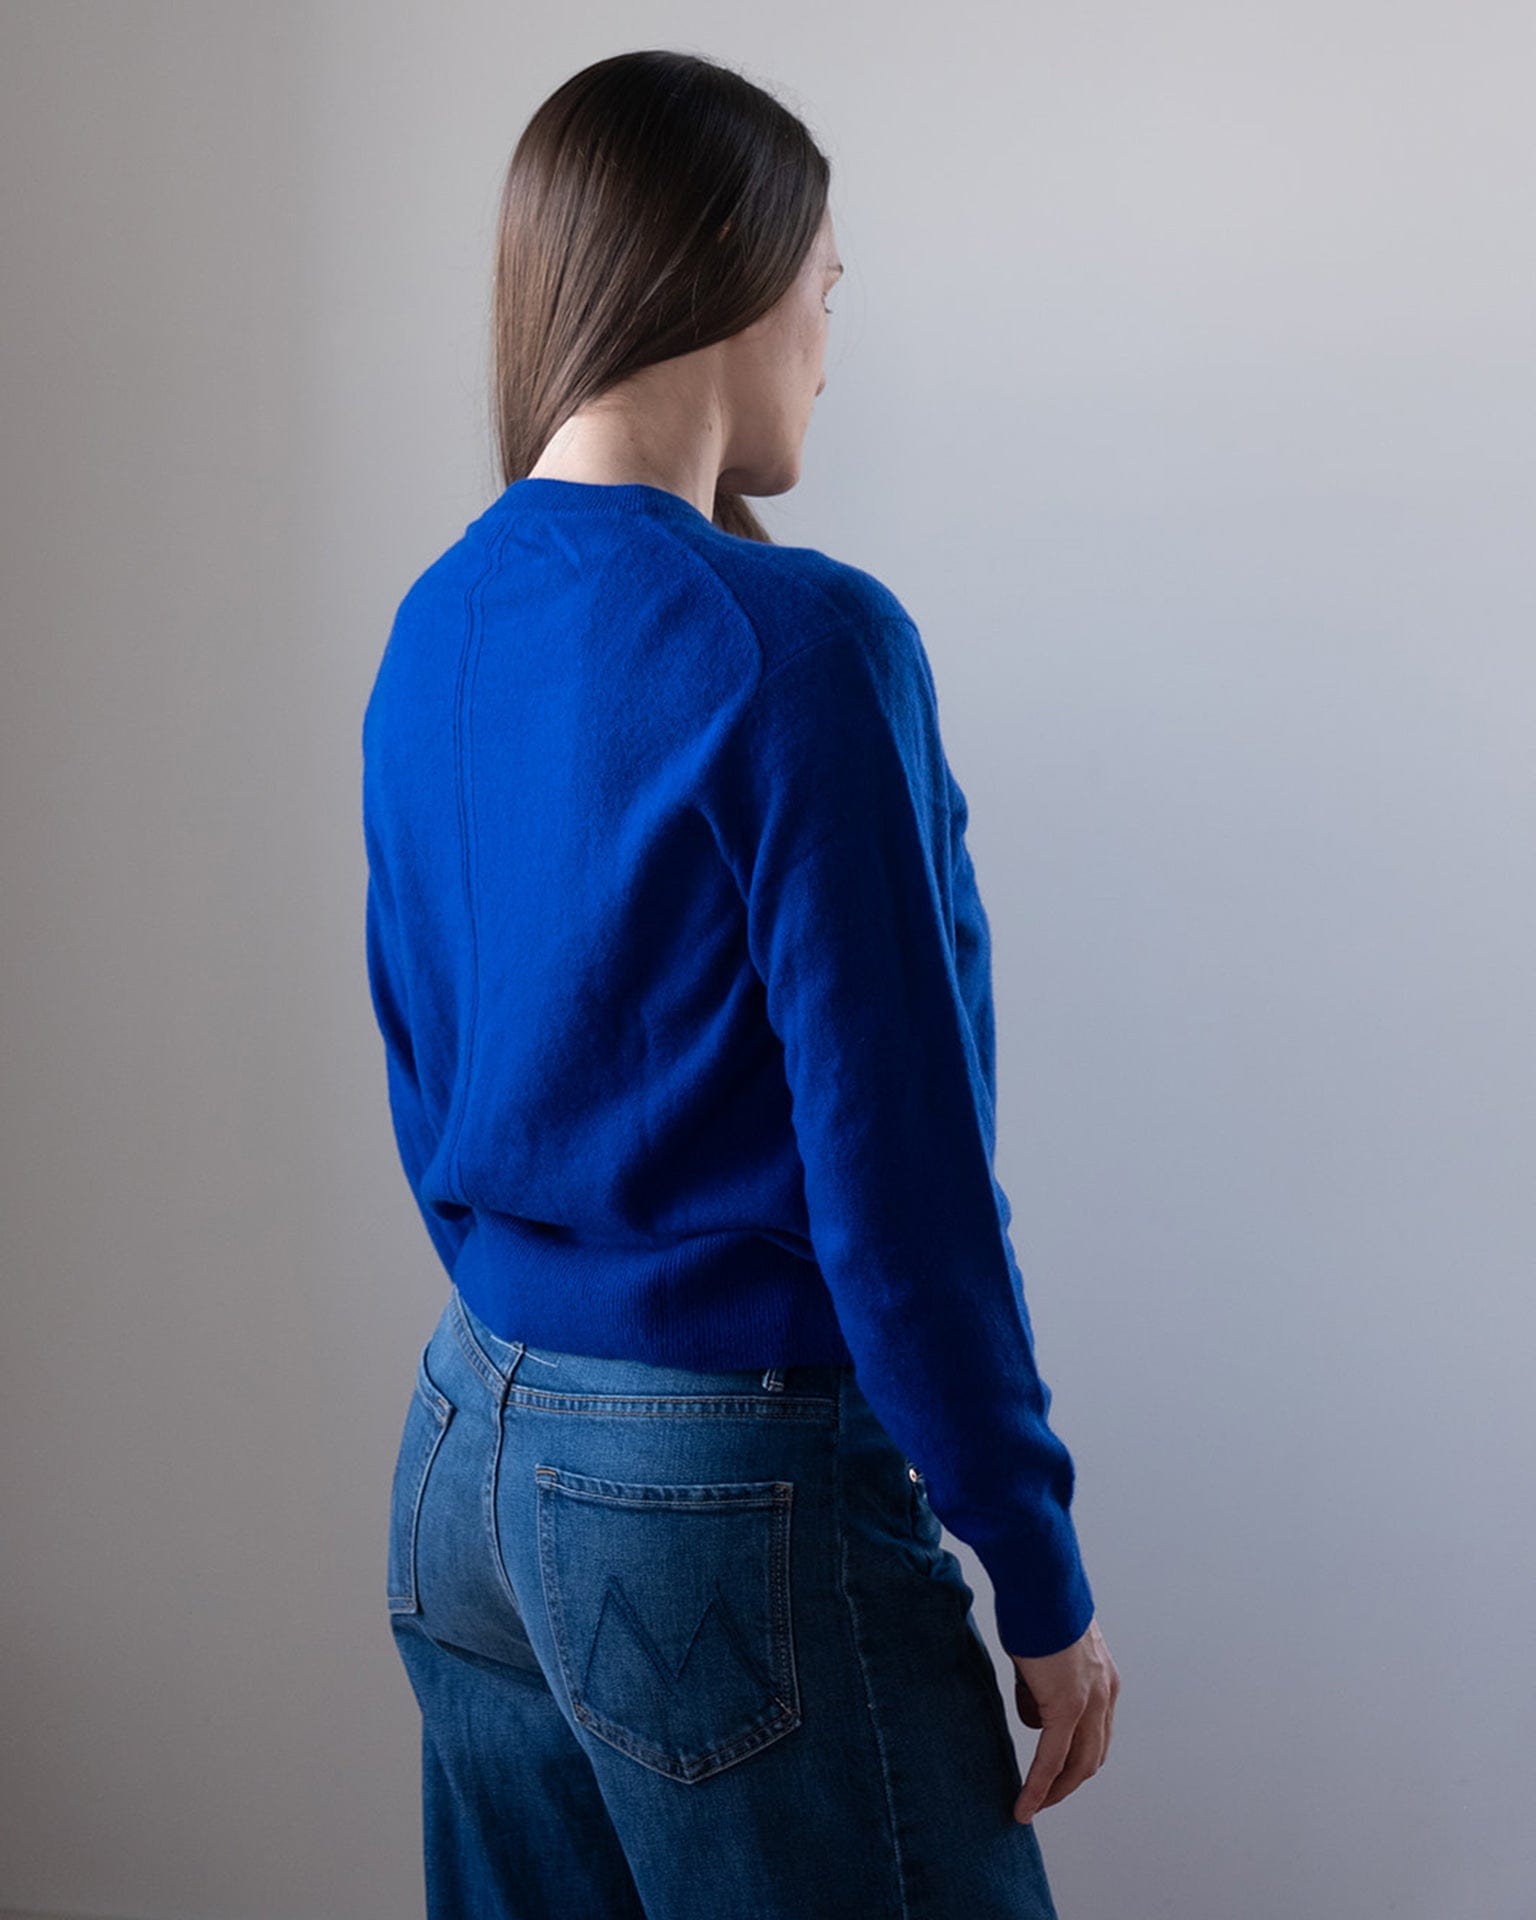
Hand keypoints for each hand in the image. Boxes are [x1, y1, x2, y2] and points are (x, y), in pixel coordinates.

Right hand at [1008, 1615, 1118, 1823]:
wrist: (1039, 1579)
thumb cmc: (1036, 1603)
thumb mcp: (1048, 1650)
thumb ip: (1045, 1683)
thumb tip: (1034, 1712)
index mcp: (1103, 1678)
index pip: (1096, 1732)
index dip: (1076, 1757)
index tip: (1056, 1772)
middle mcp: (1104, 1693)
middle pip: (1093, 1756)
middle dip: (1069, 1782)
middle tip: (1044, 1797)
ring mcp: (1089, 1701)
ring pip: (1077, 1764)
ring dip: (1055, 1789)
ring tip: (1030, 1803)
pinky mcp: (1066, 1705)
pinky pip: (1052, 1758)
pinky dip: (1039, 1786)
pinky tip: (1024, 1804)